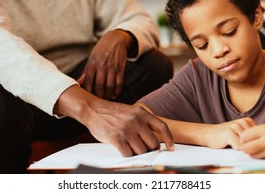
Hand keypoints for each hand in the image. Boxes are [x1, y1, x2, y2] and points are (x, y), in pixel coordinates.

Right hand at [55, 85, 173, 156]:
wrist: (93, 109)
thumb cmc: (112, 112)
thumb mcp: (131, 111)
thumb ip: (143, 121)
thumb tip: (156, 139)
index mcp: (142, 113)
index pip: (162, 127)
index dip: (169, 139)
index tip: (171, 147)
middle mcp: (136, 121)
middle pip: (153, 143)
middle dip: (149, 148)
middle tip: (142, 146)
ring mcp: (127, 130)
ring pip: (142, 151)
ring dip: (137, 151)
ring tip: (129, 145)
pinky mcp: (117, 139)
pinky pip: (129, 154)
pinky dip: (127, 154)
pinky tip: (122, 147)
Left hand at [78, 30, 134, 99]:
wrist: (115, 39)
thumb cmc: (100, 51)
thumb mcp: (91, 59)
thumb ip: (86, 72)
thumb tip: (78, 83)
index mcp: (92, 63)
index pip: (89, 81)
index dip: (89, 91)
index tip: (88, 99)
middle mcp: (102, 65)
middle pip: (99, 85)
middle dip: (99, 96)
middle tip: (98, 103)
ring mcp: (112, 67)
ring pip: (109, 85)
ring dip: (108, 95)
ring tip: (106, 100)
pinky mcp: (120, 67)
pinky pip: (119, 82)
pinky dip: (117, 91)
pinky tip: (115, 95)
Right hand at [205, 118, 255, 149]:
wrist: (209, 134)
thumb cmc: (227, 136)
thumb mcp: (241, 133)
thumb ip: (252, 136)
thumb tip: (264, 146)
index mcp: (248, 121)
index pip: (260, 137)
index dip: (254, 144)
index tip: (245, 142)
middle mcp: (243, 121)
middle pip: (254, 141)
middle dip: (248, 146)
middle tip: (237, 143)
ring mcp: (235, 125)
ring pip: (247, 144)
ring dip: (240, 147)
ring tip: (232, 142)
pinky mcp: (228, 132)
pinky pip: (239, 147)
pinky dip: (234, 148)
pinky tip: (228, 143)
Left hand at [240, 121, 264, 159]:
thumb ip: (260, 130)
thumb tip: (248, 136)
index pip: (244, 135)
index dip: (243, 136)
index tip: (245, 136)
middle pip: (246, 148)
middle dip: (244, 146)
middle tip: (248, 143)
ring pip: (253, 155)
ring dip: (252, 152)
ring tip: (256, 146)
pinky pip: (262, 158)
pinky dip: (260, 155)